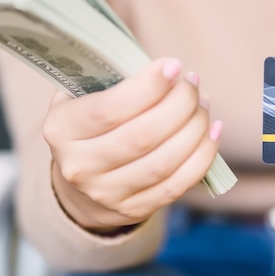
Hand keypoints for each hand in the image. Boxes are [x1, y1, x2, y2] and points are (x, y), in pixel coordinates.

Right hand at [43, 57, 221, 231]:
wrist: (80, 183)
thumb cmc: (90, 126)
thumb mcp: (83, 96)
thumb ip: (114, 79)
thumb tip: (167, 69)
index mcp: (61, 130)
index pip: (108, 110)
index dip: (147, 88)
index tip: (173, 66)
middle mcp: (80, 166)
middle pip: (142, 136)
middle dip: (179, 105)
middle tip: (192, 84)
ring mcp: (107, 193)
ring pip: (163, 162)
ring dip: (194, 128)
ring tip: (203, 105)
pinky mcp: (134, 209)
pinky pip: (178, 184)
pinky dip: (203, 156)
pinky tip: (213, 131)